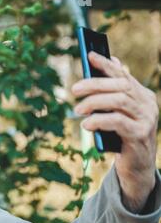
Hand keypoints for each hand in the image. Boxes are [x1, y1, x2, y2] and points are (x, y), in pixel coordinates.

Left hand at [72, 51, 158, 212]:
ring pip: (119, 102)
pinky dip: (99, 120)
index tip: (90, 55)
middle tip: (74, 89)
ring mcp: (146, 120)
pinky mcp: (139, 136)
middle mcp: (148, 104)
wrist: (136, 167)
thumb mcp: (117, 113)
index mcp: (142, 96)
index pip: (123, 76)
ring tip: (78, 109)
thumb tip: (114, 62)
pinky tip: (86, 124)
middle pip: (120, 87)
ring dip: (95, 103)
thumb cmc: (122, 136)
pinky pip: (118, 122)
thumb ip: (114, 92)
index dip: (106, 65)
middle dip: (95, 84)